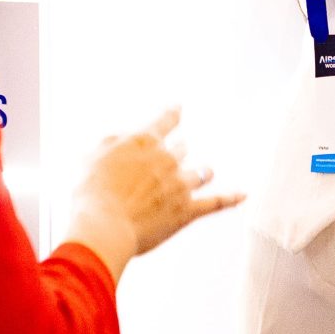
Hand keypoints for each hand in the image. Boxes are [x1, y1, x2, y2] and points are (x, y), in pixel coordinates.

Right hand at [65, 108, 242, 279]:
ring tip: (204, 171)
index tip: (179, 108)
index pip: (164, 122)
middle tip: (171, 160)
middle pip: (181, 149)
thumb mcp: (92, 157)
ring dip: (200, 171)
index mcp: (144, 142)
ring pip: (200, 172)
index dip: (172, 114)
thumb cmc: (92, 193)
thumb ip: (111, 143)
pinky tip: (242, 195)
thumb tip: (123, 139)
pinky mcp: (187, 211)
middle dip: (176, 153)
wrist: (104, 225)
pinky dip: (230, 198)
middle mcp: (167, 159)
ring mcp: (180, 184)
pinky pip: (215, 202)